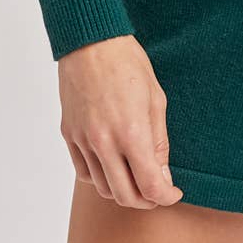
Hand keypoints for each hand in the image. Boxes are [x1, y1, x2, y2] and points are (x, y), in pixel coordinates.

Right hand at [58, 33, 184, 207]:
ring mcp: (83, 140)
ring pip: (102, 188)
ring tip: (137, 179)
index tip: (173, 192)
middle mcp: (104, 142)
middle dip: (146, 200)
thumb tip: (162, 174)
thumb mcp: (156, 98)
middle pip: (125, 195)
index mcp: (130, 132)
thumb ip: (159, 141)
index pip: (149, 185)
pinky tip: (112, 167)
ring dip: (122, 192)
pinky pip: (83, 173)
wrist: (90, 42)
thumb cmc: (128, 63)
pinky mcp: (69, 135)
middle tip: (157, 190)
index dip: (165, 196)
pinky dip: (100, 179)